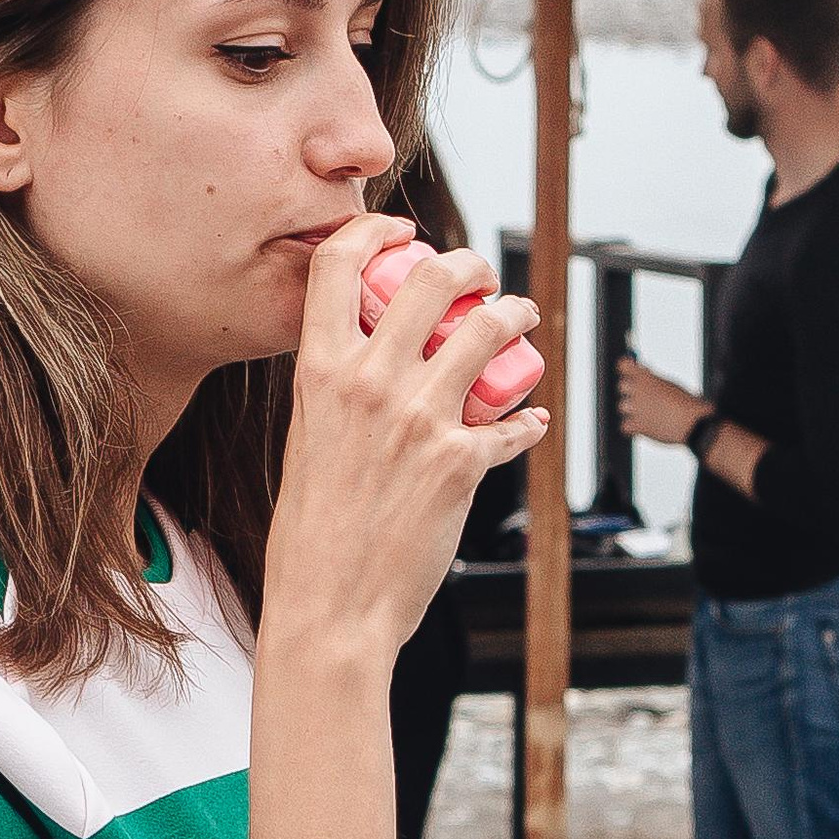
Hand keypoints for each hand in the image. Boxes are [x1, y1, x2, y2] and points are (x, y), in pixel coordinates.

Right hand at [263, 216, 548, 666]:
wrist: (329, 607)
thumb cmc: (310, 535)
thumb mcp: (306, 441)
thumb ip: (335, 396)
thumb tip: (365, 371)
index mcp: (319, 372)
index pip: (338, 265)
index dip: (374, 231)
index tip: (402, 232)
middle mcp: (371, 382)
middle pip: (432, 279)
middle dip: (469, 263)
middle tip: (482, 276)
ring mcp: (421, 418)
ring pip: (490, 330)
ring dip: (516, 315)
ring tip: (521, 318)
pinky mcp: (462, 462)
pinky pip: (514, 421)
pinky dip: (529, 419)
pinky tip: (532, 420)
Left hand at [615, 354, 709, 448]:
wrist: (693, 424)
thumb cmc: (685, 403)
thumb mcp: (668, 384)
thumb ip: (652, 378)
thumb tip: (641, 372)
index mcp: (646, 377)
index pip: (623, 365)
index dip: (627, 367)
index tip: (631, 369)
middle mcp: (637, 391)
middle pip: (622, 386)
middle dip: (631, 390)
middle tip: (645, 396)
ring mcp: (635, 409)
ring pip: (622, 406)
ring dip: (633, 409)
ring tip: (651, 413)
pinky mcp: (637, 426)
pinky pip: (625, 425)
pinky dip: (632, 427)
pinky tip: (645, 426)